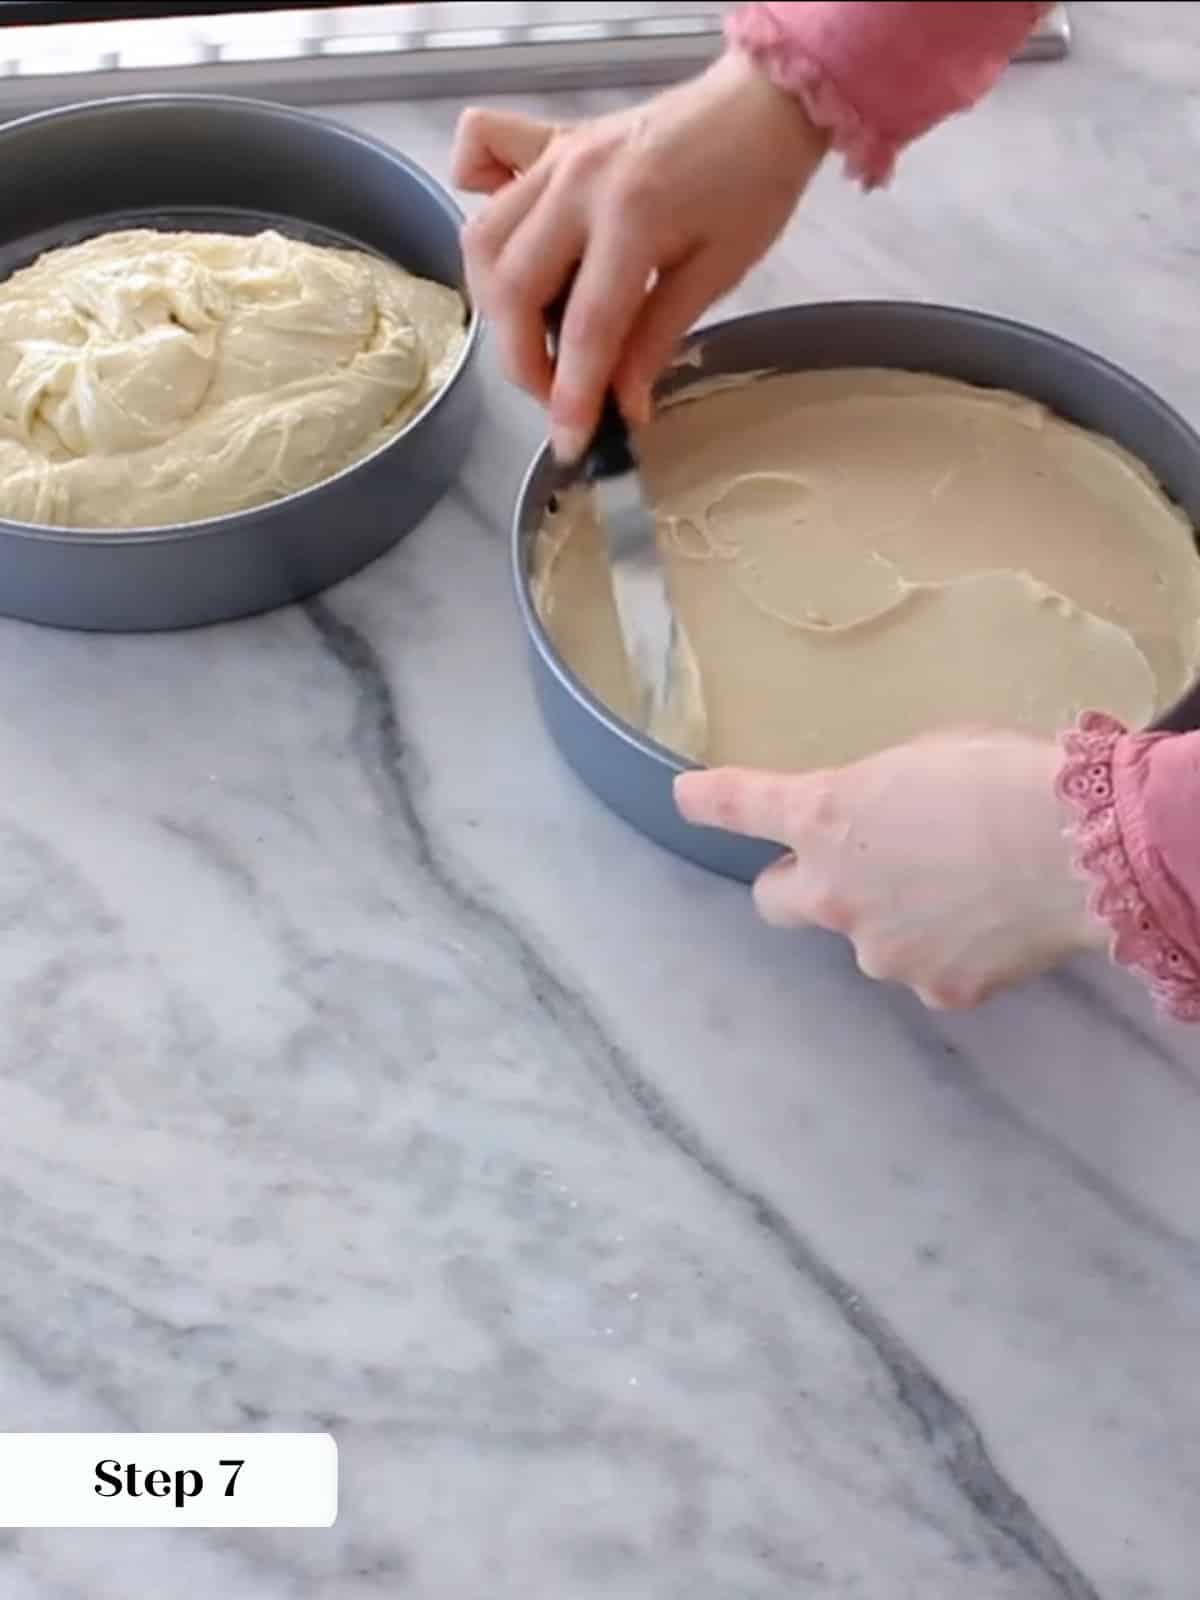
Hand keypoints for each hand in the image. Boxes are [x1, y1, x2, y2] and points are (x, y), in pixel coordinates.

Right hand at [452, 51, 825, 459]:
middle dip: (523, 361)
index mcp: (632, 216)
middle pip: (513, 287)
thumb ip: (658, 337)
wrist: (761, 101)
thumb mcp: (718, 271)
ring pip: (484, 239)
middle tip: (558, 395)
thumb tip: (622, 406)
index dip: (572, 395)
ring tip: (536, 338)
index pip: (585, 327)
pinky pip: (480, 151)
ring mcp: (556, 156)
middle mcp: (578, 182)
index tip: (571, 445)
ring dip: (496, 303)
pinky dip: (475, 193)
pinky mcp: (548, 139)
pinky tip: (511, 236)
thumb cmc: (754, 184)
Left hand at [675, 730, 1105, 1009]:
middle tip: (852, 865)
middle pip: (776, 902)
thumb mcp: (922, 758)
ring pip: (865, 938)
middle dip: (802, 884)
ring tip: (962, 888)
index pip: (740, 806)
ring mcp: (881, 951)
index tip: (686, 798)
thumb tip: (875, 814)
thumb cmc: (1004, 776)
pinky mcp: (936, 991)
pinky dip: (949, 952)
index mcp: (824, 818)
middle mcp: (834, 893)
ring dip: (890, 917)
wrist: (1079, 847)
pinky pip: (929, 971)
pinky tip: (992, 924)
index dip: (708, 801)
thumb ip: (875, 794)